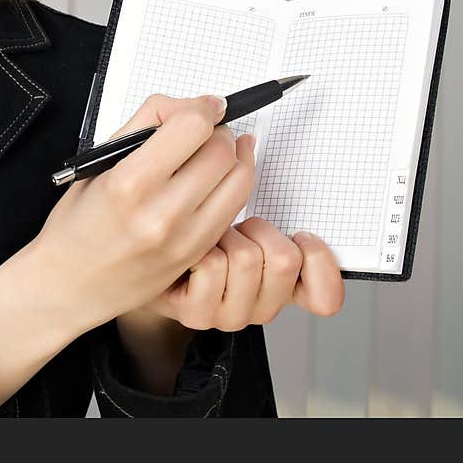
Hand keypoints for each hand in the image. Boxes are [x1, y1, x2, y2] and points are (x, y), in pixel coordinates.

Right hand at [31, 92, 254, 333]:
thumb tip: (192, 106)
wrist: (69, 284)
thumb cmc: (76, 224)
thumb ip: (145, 124)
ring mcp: (183, 238)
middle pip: (221, 150)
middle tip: (204, 130)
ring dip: (233, 156)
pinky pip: (235, 208)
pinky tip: (217, 178)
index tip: (203, 107)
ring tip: (215, 151)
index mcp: (129, 182)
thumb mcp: (97, 163)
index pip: (193, 127)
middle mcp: (161, 212)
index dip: (203, 108)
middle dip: (218, 130)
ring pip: (239, 178)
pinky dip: (232, 185)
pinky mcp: (196, 253)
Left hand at [127, 215, 345, 331]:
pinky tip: (186, 253)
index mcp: (274, 287)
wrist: (136, 271)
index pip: (326, 297)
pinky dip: (199, 249)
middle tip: (235, 227)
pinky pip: (213, 263)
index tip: (301, 235)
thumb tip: (250, 147)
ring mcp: (225, 315)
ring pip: (248, 258)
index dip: (320, 259)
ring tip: (205, 235)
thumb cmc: (184, 238)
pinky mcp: (193, 312)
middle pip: (286, 261)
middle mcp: (255, 309)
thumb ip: (255, 200)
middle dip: (258, 226)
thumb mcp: (240, 225)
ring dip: (224, 234)